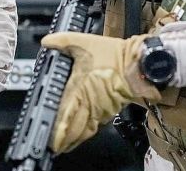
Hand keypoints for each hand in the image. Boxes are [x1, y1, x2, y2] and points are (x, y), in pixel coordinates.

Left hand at [41, 32, 160, 152]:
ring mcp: (101, 109)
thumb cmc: (114, 55)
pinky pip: (95, 125)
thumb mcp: (84, 42)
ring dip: (74, 138)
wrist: (138, 63)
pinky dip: (86, 131)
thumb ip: (62, 41)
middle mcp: (90, 103)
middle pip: (74, 129)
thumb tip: (47, 42)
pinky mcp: (110, 109)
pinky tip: (81, 132)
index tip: (49, 134)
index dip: (57, 128)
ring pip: (85, 130)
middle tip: (53, 144)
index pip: (65, 114)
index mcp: (80, 89)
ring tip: (64, 144)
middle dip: (63, 139)